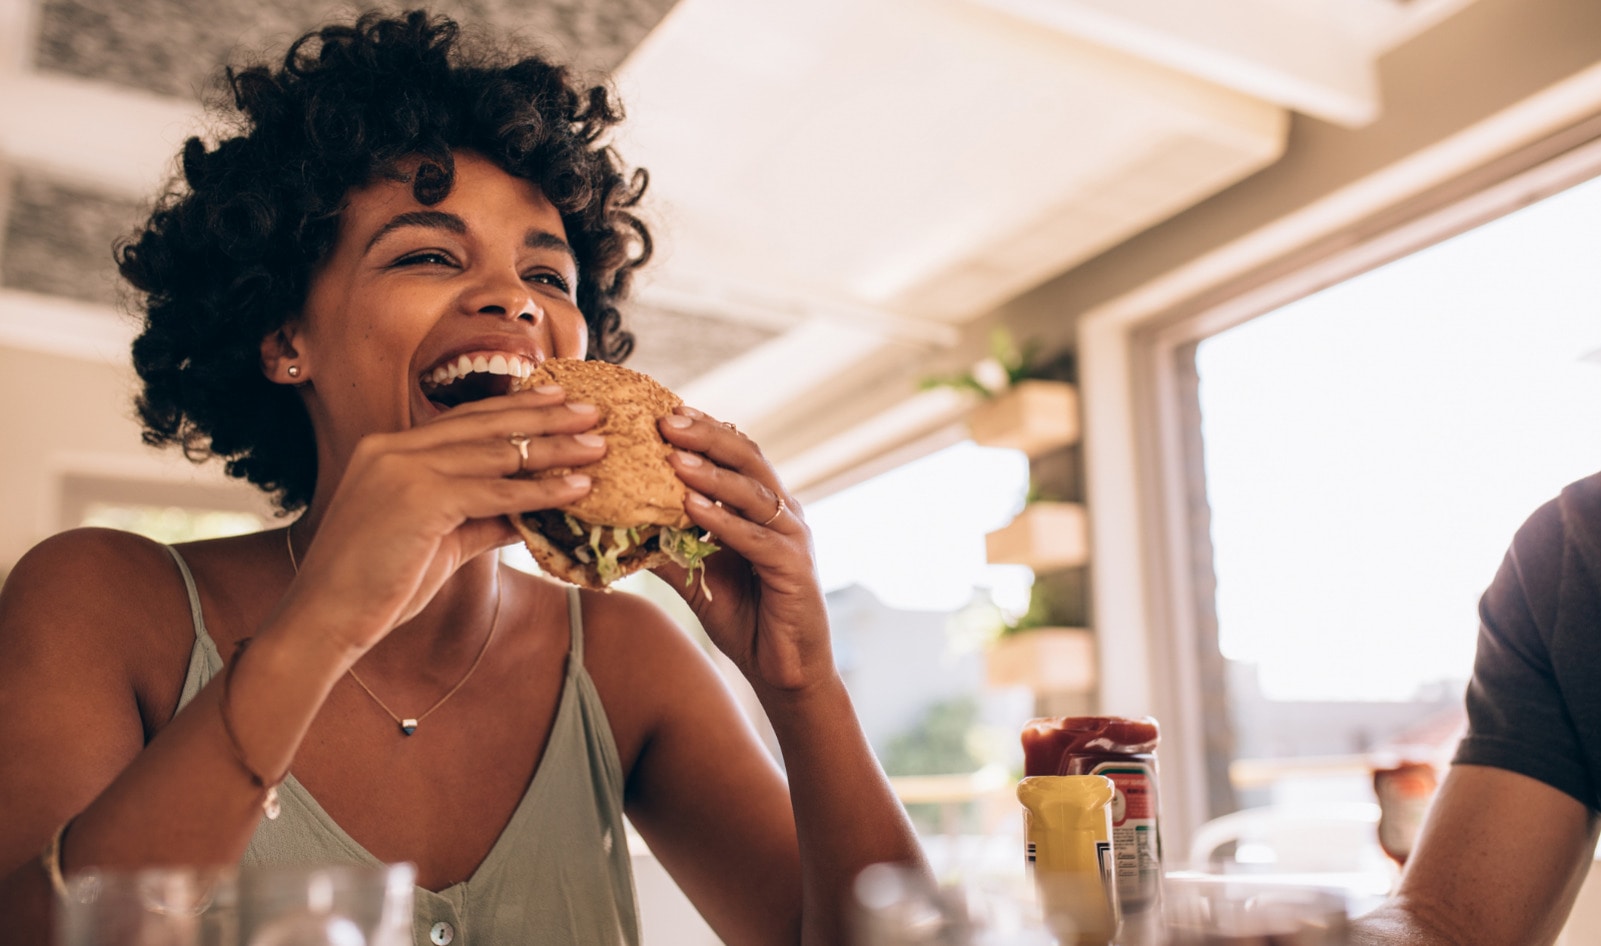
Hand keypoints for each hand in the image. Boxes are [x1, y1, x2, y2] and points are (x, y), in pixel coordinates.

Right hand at [283, 387, 606, 654]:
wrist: (326, 619)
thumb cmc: (377, 586)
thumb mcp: (438, 541)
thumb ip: (481, 518)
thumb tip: (529, 513)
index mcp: (389, 449)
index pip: (464, 420)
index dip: (514, 408)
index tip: (557, 400)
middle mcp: (393, 448)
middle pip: (486, 424)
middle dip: (545, 416)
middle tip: (592, 410)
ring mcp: (403, 469)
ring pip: (497, 453)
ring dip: (555, 449)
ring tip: (598, 447)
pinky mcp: (419, 498)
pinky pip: (496, 491)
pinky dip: (541, 490)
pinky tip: (576, 488)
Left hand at [654, 407, 832, 691]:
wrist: (784, 670)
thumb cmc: (745, 617)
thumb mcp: (697, 576)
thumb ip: (669, 546)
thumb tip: (619, 524)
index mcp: (763, 506)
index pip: (736, 453)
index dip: (703, 430)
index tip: (663, 411)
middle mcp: (783, 513)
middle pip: (747, 458)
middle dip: (706, 435)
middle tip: (666, 418)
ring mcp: (793, 538)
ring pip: (752, 492)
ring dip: (711, 472)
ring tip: (674, 455)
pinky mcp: (794, 567)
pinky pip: (755, 537)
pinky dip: (723, 520)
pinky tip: (692, 507)